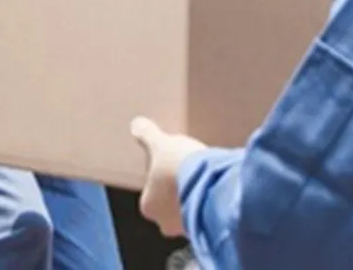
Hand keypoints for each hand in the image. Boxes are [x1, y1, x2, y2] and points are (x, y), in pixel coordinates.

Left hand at [129, 117, 207, 238]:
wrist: (211, 185)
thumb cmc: (178, 167)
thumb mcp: (160, 144)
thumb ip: (147, 135)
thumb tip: (136, 124)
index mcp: (148, 206)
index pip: (150, 194)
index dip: (159, 180)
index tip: (169, 167)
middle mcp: (166, 223)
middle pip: (169, 207)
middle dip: (177, 193)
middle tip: (187, 174)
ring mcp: (188, 228)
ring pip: (189, 213)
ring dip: (195, 198)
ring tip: (204, 178)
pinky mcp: (210, 228)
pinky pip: (207, 216)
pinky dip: (210, 204)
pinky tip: (216, 188)